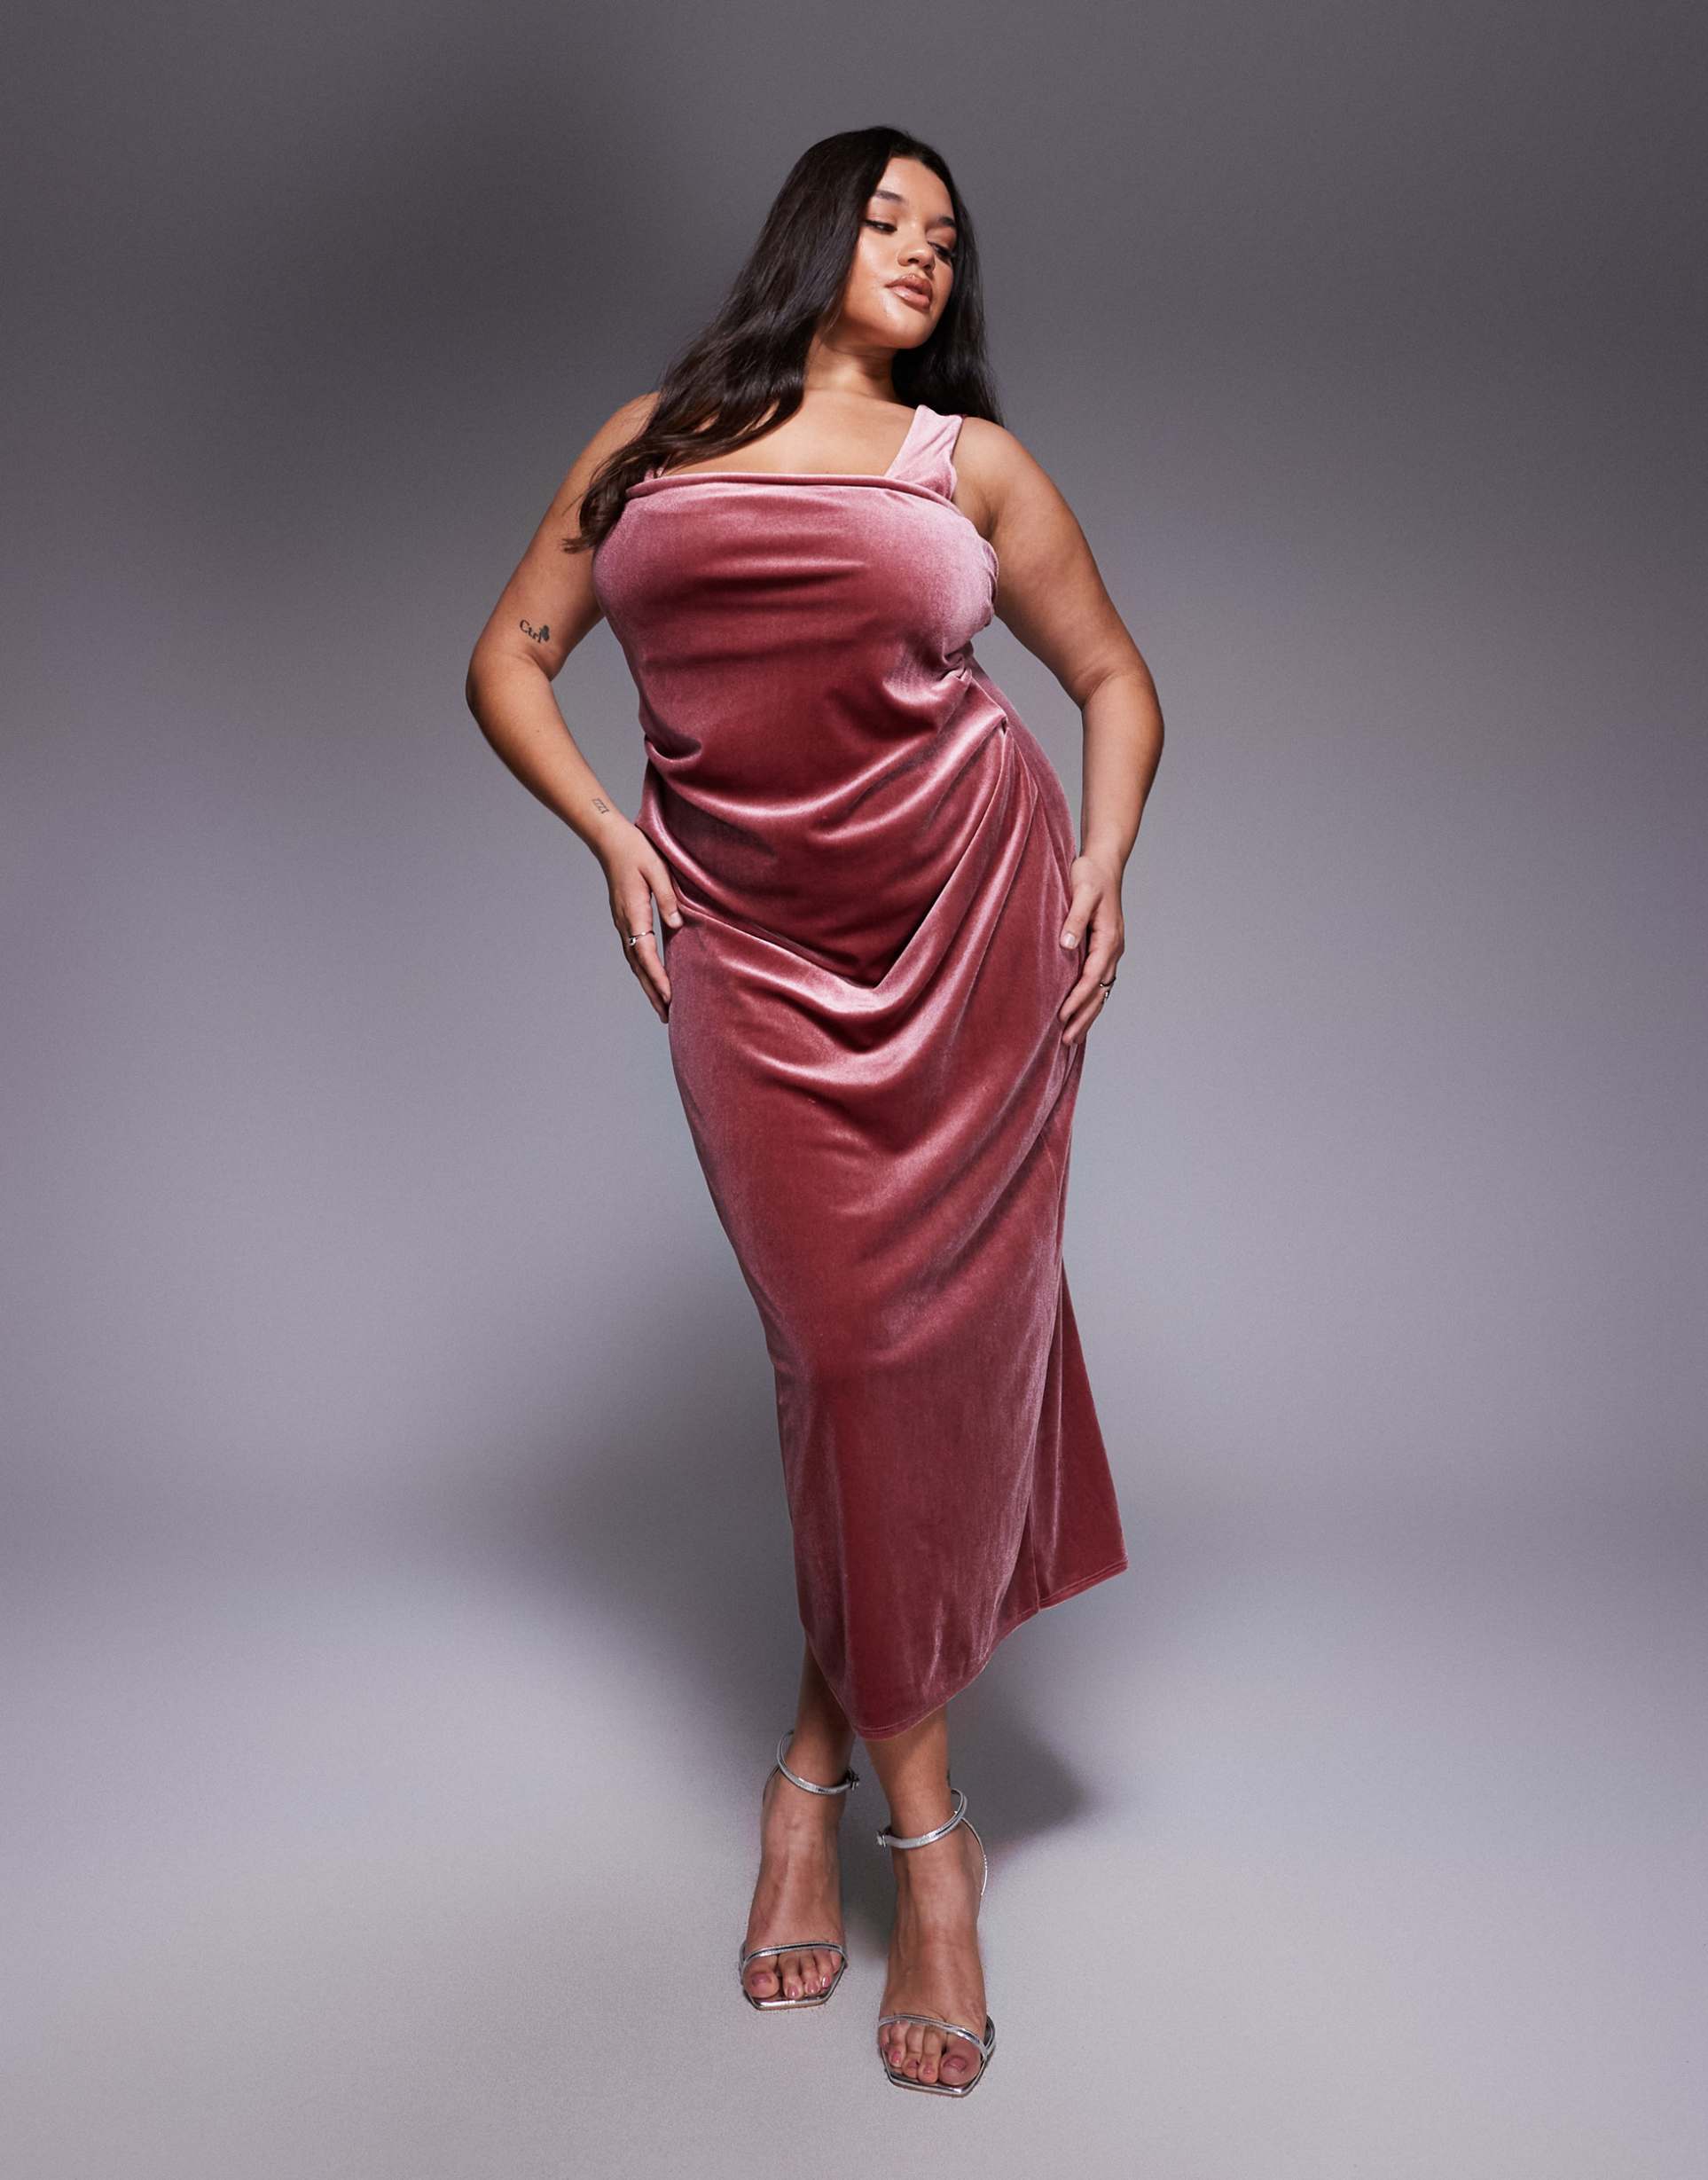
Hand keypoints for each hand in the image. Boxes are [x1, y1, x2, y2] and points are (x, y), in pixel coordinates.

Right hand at [598, 819, 681, 1023]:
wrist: (610, 840)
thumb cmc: (636, 850)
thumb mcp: (657, 869)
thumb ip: (667, 897)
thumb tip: (675, 924)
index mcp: (633, 912)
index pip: (645, 952)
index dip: (658, 977)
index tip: (669, 996)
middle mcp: (624, 923)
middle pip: (638, 966)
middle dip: (652, 992)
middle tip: (666, 1015)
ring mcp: (622, 922)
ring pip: (634, 961)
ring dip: (646, 985)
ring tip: (660, 1005)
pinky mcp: (624, 919)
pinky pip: (633, 951)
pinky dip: (642, 970)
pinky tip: (650, 978)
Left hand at [1057, 852, 1123, 1046]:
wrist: (1104, 862)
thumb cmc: (1090, 873)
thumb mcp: (1082, 891)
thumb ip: (1075, 918)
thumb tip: (1067, 945)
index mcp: (1108, 938)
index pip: (1091, 977)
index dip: (1077, 999)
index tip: (1061, 1016)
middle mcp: (1113, 949)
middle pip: (1099, 992)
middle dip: (1084, 1018)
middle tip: (1067, 1042)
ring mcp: (1110, 951)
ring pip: (1100, 991)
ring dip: (1087, 1015)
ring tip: (1072, 1038)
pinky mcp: (1104, 949)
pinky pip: (1098, 982)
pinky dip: (1090, 1001)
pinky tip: (1079, 1013)